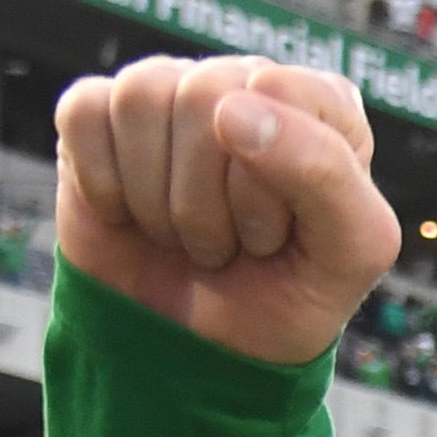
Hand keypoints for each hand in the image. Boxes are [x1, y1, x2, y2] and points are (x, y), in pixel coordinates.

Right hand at [53, 55, 398, 364]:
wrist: (199, 353)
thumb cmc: (284, 296)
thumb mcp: (352, 252)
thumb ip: (326, 172)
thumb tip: (231, 108)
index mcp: (318, 104)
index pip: (282, 92)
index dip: (270, 181)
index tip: (274, 233)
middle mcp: (241, 84)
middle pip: (203, 95)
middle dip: (207, 201)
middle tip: (225, 243)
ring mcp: (167, 93)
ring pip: (141, 98)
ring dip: (158, 200)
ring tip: (183, 234)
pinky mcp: (100, 116)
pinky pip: (83, 112)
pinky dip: (103, 183)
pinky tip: (129, 213)